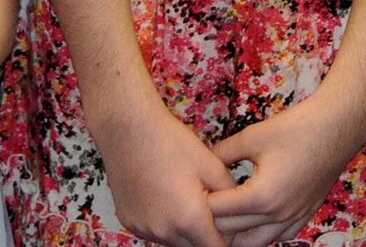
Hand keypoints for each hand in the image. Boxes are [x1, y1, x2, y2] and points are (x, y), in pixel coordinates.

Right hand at [92, 96, 235, 246]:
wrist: (128, 128)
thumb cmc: (172, 142)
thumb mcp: (211, 164)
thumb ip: (229, 194)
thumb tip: (237, 211)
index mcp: (188, 219)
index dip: (227, 239)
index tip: (231, 226)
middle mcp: (163, 231)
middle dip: (205, 234)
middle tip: (211, 209)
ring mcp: (143, 228)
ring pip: (173, 241)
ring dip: (184, 230)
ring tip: (187, 198)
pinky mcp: (128, 222)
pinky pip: (154, 231)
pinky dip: (165, 223)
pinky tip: (167, 196)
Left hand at [208, 83, 365, 246]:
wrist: (338, 126)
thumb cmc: (296, 127)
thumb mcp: (253, 135)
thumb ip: (223, 153)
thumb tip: (204, 162)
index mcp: (261, 197)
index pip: (218, 212)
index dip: (200, 202)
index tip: (189, 191)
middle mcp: (276, 216)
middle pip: (230, 233)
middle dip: (212, 220)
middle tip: (199, 205)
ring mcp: (292, 219)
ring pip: (253, 244)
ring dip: (234, 235)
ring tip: (222, 217)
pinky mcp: (304, 216)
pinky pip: (276, 238)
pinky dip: (259, 234)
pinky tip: (250, 220)